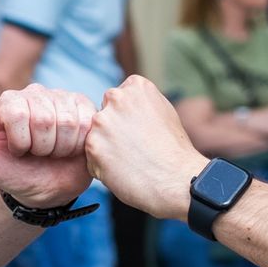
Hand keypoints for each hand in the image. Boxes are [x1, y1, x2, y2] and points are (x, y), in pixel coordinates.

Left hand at [0, 85, 93, 208]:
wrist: (42, 188)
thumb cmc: (11, 172)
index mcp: (10, 101)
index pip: (18, 114)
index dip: (21, 142)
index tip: (18, 152)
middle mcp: (37, 93)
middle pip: (45, 119)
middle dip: (42, 148)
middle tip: (39, 154)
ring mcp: (63, 99)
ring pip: (68, 122)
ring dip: (62, 148)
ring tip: (54, 152)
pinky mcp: (87, 109)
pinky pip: (89, 123)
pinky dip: (80, 144)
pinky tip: (72, 148)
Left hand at [86, 76, 206, 220]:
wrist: (177, 180)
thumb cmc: (174, 150)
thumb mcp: (164, 111)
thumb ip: (140, 103)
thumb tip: (124, 104)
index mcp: (135, 86)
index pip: (117, 99)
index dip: (126, 119)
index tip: (139, 132)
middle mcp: (116, 98)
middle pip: (103, 115)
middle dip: (112, 131)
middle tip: (133, 149)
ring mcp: (102, 121)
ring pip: (95, 136)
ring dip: (106, 149)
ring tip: (130, 161)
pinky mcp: (92, 146)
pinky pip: (91, 158)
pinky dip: (102, 167)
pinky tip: (123, 171)